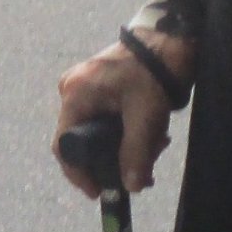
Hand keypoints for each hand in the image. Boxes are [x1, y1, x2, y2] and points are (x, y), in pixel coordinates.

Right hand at [53, 33, 190, 198]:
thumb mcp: (145, 118)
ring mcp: (85, 86)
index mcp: (75, 95)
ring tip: (156, 147)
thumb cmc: (152, 74)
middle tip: (140, 173)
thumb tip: (132, 187)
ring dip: (125, 146)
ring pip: (98, 131)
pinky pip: (105, 118)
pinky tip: (151, 133)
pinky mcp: (99, 86)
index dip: (79, 174)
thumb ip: (136, 154)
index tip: (99, 192)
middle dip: (113, 160)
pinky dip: (126, 131)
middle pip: (84, 140)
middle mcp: (72, 90)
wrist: (167, 40)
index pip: (65, 145)